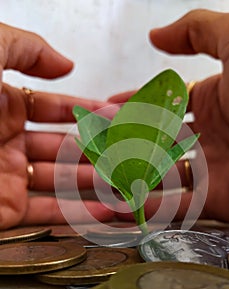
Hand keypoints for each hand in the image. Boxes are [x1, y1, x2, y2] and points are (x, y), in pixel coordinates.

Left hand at [0, 23, 113, 228]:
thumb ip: (25, 49)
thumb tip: (66, 64)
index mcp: (1, 106)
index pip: (55, 110)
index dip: (88, 112)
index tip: (118, 117)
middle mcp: (7, 143)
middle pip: (64, 148)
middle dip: (99, 149)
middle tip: (131, 153)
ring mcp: (8, 178)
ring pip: (62, 181)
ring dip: (96, 183)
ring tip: (129, 182)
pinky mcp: (5, 211)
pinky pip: (49, 212)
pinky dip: (79, 213)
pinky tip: (107, 209)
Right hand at [110, 10, 228, 226]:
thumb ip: (199, 31)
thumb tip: (156, 35)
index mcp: (217, 97)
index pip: (164, 102)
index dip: (133, 104)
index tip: (104, 108)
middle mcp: (212, 134)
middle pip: (158, 139)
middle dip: (124, 141)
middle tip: (92, 144)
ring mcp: (213, 168)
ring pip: (161, 173)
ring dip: (130, 175)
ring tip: (97, 175)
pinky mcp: (218, 199)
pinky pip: (177, 203)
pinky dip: (148, 205)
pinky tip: (120, 202)